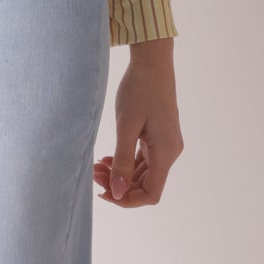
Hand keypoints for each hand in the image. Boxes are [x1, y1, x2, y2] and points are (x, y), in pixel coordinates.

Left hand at [93, 39, 182, 208]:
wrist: (152, 63)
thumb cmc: (139, 90)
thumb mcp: (126, 126)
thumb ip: (122, 161)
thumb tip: (117, 192)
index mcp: (165, 152)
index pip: (151, 194)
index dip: (127, 200)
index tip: (104, 192)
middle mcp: (169, 152)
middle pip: (146, 185)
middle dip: (119, 185)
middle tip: (93, 173)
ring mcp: (165, 145)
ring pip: (142, 174)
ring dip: (120, 174)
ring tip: (96, 166)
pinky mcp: (159, 137)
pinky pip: (143, 160)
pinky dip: (125, 163)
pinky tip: (107, 158)